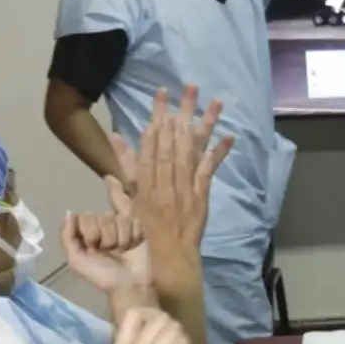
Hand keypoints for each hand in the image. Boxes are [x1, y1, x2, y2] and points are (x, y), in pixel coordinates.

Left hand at [60, 210, 148, 296]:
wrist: (128, 285)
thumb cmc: (102, 275)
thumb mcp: (77, 260)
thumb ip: (67, 236)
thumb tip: (69, 212)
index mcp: (86, 231)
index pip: (85, 216)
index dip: (89, 232)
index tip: (91, 247)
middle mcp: (103, 225)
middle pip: (103, 216)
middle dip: (106, 238)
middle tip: (108, 252)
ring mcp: (121, 225)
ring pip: (119, 219)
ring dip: (120, 240)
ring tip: (121, 252)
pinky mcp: (138, 227)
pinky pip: (134, 222)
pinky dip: (132, 237)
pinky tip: (132, 247)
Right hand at [109, 86, 232, 269]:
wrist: (168, 256)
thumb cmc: (144, 232)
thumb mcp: (126, 204)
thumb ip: (122, 176)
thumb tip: (115, 150)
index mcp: (144, 184)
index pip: (150, 147)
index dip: (156, 121)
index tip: (161, 98)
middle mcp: (164, 182)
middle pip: (173, 142)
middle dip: (181, 112)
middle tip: (188, 87)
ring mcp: (185, 188)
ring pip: (193, 150)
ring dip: (204, 124)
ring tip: (214, 101)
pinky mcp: (201, 195)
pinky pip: (210, 170)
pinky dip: (220, 152)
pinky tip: (229, 135)